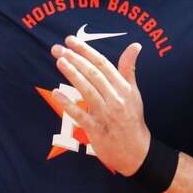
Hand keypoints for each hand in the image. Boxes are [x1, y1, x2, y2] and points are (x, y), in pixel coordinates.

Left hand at [50, 36, 149, 174]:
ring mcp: (106, 115)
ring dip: (73, 75)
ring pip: (88, 91)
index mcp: (124, 88)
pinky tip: (56, 93)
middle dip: (75, 59)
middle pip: (93, 75)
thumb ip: (129, 69)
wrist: (136, 151)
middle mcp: (115, 99)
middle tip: (58, 48)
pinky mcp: (96, 130)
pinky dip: (68, 104)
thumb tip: (135, 45)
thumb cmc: (133, 119)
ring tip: (59, 61)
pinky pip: (80, 115)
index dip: (86, 51)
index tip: (71, 40)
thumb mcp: (134, 93)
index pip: (103, 65)